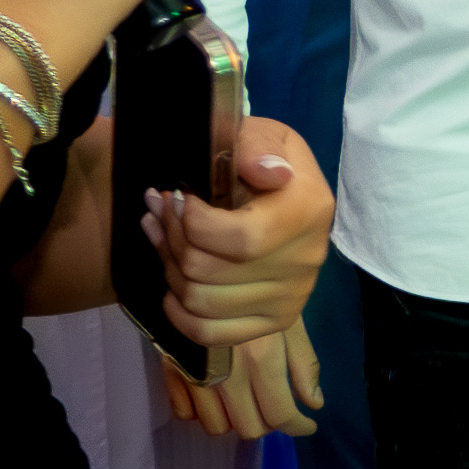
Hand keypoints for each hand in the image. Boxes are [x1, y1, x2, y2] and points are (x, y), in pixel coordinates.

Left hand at [146, 114, 328, 353]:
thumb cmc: (262, 160)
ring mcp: (291, 297)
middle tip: (159, 209)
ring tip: (160, 234)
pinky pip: (211, 334)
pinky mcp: (275, 320)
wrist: (286, 191)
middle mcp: (305, 262)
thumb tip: (270, 174)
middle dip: (170, 237)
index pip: (240, 240)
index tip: (178, 196)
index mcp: (308, 212)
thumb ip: (257, 147)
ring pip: (201, 301)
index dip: (192, 223)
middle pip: (208, 272)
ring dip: (167, 266)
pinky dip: (179, 313)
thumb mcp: (261, 135)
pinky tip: (173, 284)